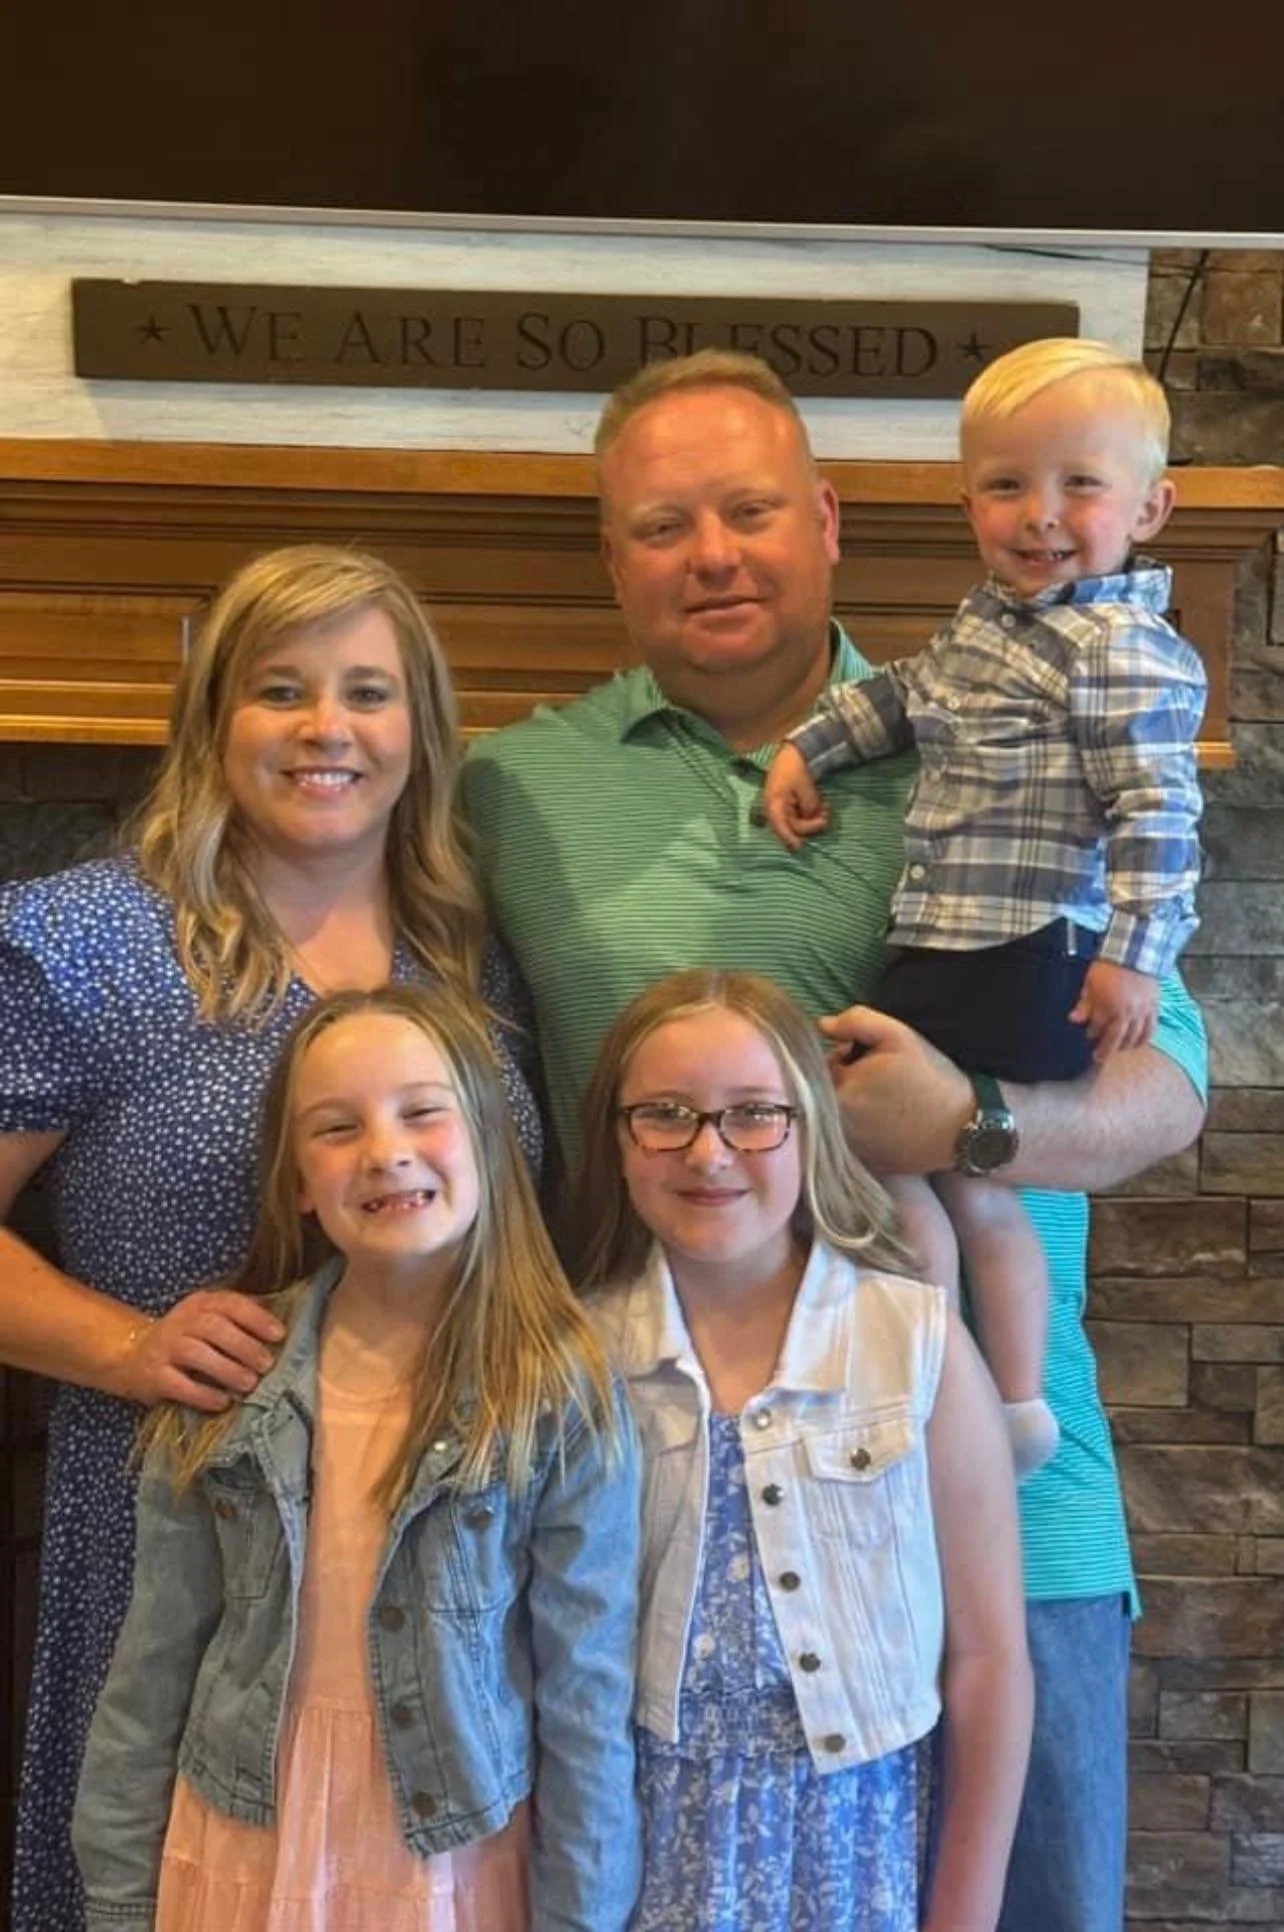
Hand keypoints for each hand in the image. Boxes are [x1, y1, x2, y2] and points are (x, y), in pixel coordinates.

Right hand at [114, 1289, 285, 1410]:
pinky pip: (180, 1384)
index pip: (230, 1303)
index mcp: (199, 1303)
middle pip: (213, 1327)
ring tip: (249, 1383)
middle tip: (267, 1364)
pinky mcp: (153, 1376)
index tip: (279, 1334)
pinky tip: (223, 1402)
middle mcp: (180, 1322)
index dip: (256, 1317)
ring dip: (227, 1369)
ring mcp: (164, 1348)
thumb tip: (279, 1330)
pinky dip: (204, 1394)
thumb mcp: (208, 1319)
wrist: (132, 1355)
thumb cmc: (186, 1338)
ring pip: (196, 1353)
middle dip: (244, 1346)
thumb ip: (238, 1319)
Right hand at [761, 743, 828, 849]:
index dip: (789, 838)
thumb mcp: (806, 788)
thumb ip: (810, 806)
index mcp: (774, 804)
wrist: (792, 752)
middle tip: (826, 818)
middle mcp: (774, 808)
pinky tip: (821, 806)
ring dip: (812, 818)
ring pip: (796, 821)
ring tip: (826, 809)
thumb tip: (813, 818)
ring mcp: (780, 807)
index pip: (780, 827)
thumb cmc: (796, 768)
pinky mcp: (786, 804)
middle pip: (791, 826)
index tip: (799, 847)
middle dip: (810, 825)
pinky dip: (809, 812)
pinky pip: (798, 814)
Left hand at [819, 1004, 972, 1176]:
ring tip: (886, 1100)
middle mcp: (838, 1130)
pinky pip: (856, 1141)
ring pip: (840, 1120)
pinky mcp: (869, 1165)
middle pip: (827, 1098)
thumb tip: (821, 1025)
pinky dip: (866, 1129)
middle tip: (878, 1078)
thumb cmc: (932, 1078)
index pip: (819, 1071)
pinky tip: (891, 1122)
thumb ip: (854, 1022)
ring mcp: (853, 1152)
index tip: (862, 1057)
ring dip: (854, 1107)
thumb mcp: (897, 1036)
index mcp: (840, 1096)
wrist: (966, 1127)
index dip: (840, 1059)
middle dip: (846, 1083)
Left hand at [1069, 959, 1159, 1061]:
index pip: (1098, 1027)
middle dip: (1105, 1050)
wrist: (1135, 952)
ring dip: (1124, 1046)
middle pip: (1116, 1038)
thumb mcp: (1091, 982)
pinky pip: (1150, 1028)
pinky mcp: (1154, 1007)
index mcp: (1109, 1006)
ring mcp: (1142, 1011)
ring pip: (1134, 1036)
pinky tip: (1139, 1042)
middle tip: (1098, 1058)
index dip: (1092, 1032)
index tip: (1089, 1035)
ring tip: (1118, 1050)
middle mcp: (1126, 1012)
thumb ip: (1084, 1003)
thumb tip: (1074, 1019)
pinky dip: (1144, 1038)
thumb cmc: (1110, 966)